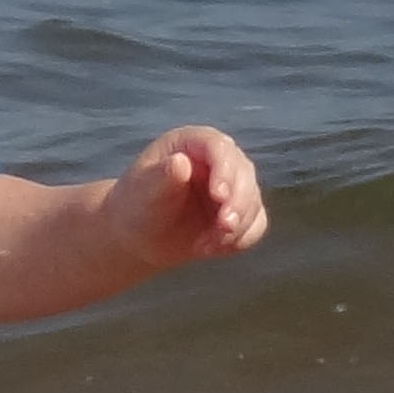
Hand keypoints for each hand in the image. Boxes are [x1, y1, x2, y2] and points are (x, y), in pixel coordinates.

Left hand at [111, 125, 266, 270]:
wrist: (140, 235)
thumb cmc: (137, 204)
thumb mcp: (143, 190)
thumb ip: (162, 177)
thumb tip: (181, 162)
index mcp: (192, 143)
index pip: (218, 147)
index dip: (224, 169)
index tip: (219, 195)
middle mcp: (218, 160)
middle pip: (244, 173)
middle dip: (238, 202)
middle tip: (224, 227)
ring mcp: (233, 186)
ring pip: (253, 201)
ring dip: (238, 226)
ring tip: (206, 246)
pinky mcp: (240, 211)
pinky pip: (256, 224)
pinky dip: (240, 239)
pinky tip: (212, 249)